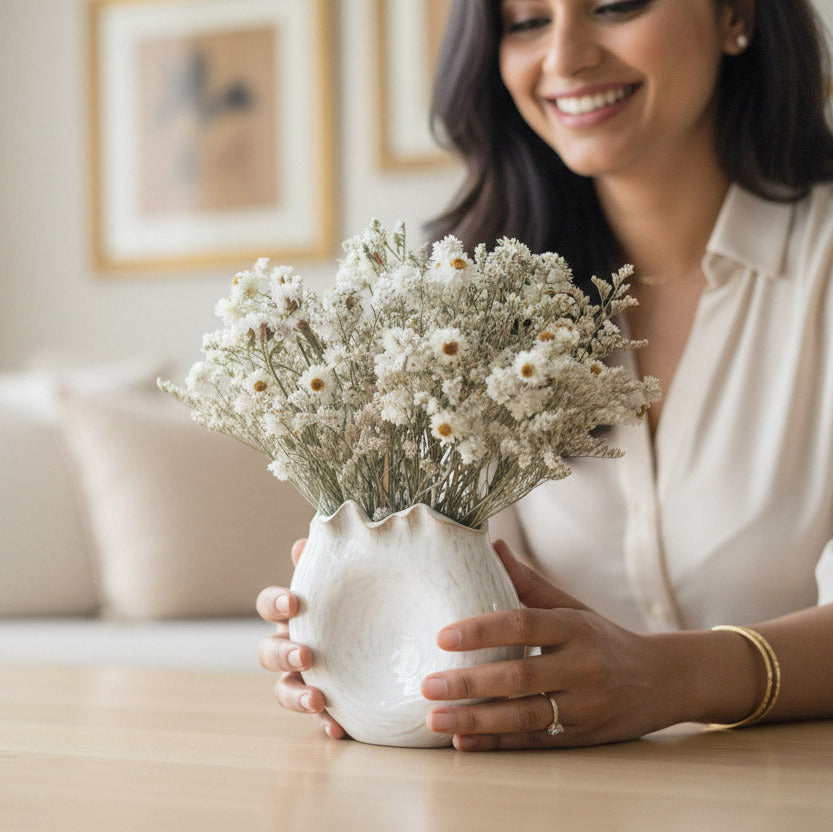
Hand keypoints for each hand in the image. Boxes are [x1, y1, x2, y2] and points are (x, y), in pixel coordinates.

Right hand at [256, 539, 348, 739]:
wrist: (390, 639)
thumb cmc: (359, 602)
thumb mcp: (350, 582)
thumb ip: (331, 565)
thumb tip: (305, 544)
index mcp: (293, 615)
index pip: (269, 605)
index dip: (275, 603)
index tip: (293, 603)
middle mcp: (290, 646)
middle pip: (267, 652)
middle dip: (283, 654)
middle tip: (307, 655)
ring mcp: (303, 678)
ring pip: (284, 690)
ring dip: (296, 695)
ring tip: (318, 700)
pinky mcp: (325, 705)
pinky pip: (317, 719)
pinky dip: (324, 724)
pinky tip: (338, 728)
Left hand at [421, 540, 679, 749]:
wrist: (661, 680)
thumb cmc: (602, 637)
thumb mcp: (572, 606)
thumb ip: (528, 582)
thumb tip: (492, 545)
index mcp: (576, 627)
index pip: (524, 625)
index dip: (482, 630)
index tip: (442, 636)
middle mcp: (582, 667)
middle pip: (519, 676)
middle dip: (470, 682)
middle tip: (427, 685)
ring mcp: (584, 707)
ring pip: (524, 716)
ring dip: (476, 720)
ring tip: (435, 720)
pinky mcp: (582, 738)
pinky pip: (534, 742)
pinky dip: (498, 743)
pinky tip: (464, 742)